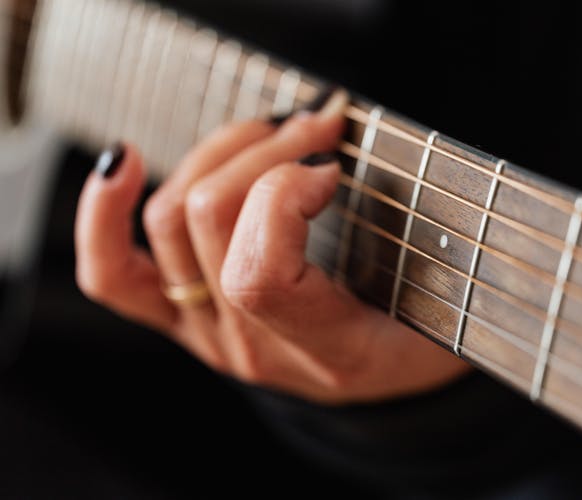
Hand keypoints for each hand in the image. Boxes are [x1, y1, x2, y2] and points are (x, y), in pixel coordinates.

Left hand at [75, 89, 469, 403]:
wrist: (392, 376)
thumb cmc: (426, 332)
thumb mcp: (446, 295)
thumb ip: (413, 237)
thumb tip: (343, 146)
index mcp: (326, 352)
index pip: (258, 274)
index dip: (285, 196)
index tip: (333, 165)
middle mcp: (253, 349)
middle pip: (209, 222)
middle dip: (264, 149)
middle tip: (318, 126)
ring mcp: (209, 334)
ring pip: (171, 219)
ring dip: (220, 152)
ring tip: (273, 133)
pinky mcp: (183, 316)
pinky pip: (113, 275)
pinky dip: (104, 216)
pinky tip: (125, 165)